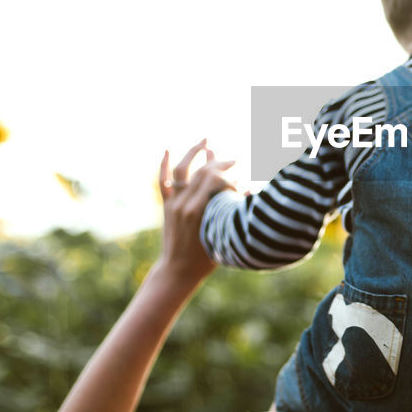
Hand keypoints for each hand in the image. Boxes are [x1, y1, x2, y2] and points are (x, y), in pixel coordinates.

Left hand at [157, 138, 238, 284]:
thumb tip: (249, 190)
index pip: (216, 181)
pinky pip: (162, 182)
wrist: (177, 271)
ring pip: (181, 170)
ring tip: (205, 139)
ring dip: (193, 152)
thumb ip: (233, 212)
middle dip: (221, 163)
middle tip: (236, 159)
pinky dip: (163, 164)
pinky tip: (167, 149)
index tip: (243, 182)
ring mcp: (174, 203)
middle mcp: (184, 203)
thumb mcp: (224, 235)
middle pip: (203, 173)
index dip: (231, 177)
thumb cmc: (206, 259)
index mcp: (199, 211)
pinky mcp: (166, 206)